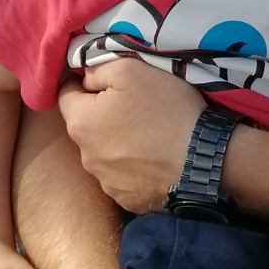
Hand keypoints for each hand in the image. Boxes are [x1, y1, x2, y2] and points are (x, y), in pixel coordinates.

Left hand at [58, 59, 202, 211]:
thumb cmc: (165, 109)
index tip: (111, 81)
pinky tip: (154, 158)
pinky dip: (133, 166)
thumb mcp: (131, 70)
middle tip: (135, 106)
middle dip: (103, 114)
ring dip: (117, 142)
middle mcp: (85, 156)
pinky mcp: (126, 199)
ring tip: (148, 134)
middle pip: (86, 125)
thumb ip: (98, 69)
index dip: (85, 82)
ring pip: (104, 152)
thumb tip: (84, 78)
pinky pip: (122, 176)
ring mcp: (105, 182)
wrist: (202, 160)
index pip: (66, 94)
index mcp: (80, 122)